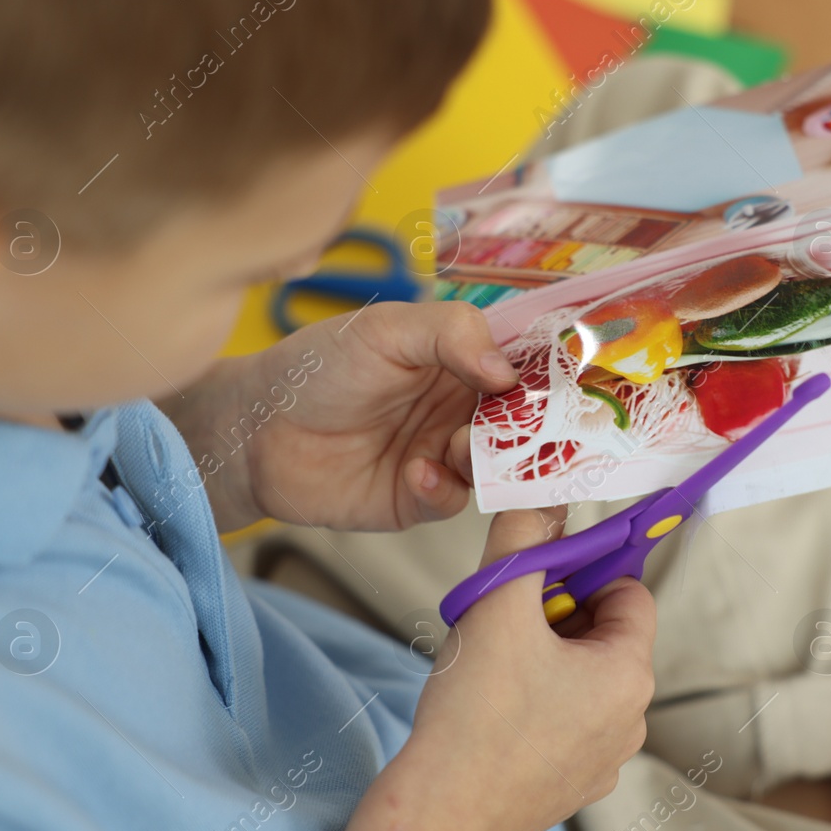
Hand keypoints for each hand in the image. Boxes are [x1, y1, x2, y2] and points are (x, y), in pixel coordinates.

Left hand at [165, 301, 518, 532]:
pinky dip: (442, 489)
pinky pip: (452, 500)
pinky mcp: (417, 499)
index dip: (552, 372)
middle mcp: (462, 408)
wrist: (255, 428)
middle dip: (533, 425)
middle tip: (534, 425)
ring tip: (459, 444)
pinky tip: (417, 472)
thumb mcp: (388, 329)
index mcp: (463, 360)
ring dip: (488, 458)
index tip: (575, 379)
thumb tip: (509, 372)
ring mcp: (442, 454)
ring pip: (496, 466)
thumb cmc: (319, 366)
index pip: (524, 365)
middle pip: (523, 421)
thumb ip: (453, 334)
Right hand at [261, 510, 653, 830]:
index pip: (628, 592)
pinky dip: (535, 707)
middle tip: (504, 622)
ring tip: (492, 668)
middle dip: (557, 617)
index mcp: (628, 673)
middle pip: (605, 636)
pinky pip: (565, 725)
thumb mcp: (497, 603)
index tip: (536, 577)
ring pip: (582, 680)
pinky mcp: (572, 789)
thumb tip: (540, 494)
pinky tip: (492, 714)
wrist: (437, 814)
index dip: (582, 573)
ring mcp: (604, 762)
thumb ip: (524, 537)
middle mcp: (630, 720)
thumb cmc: (472, 714)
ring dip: (544, 660)